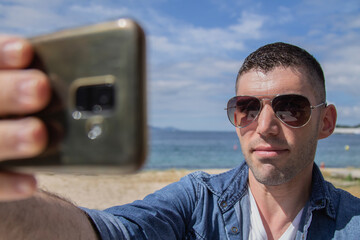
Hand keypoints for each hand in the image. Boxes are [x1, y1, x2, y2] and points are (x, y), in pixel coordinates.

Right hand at [0, 35, 50, 200]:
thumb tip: (95, 71)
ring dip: (10, 138)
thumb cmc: (33, 108)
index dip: (4, 55)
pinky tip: (30, 183)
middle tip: (39, 89)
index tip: (25, 51)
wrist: (14, 143)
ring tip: (38, 134)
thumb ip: (42, 77)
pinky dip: (8, 183)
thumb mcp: (31, 84)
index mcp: (2, 81)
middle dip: (10, 92)